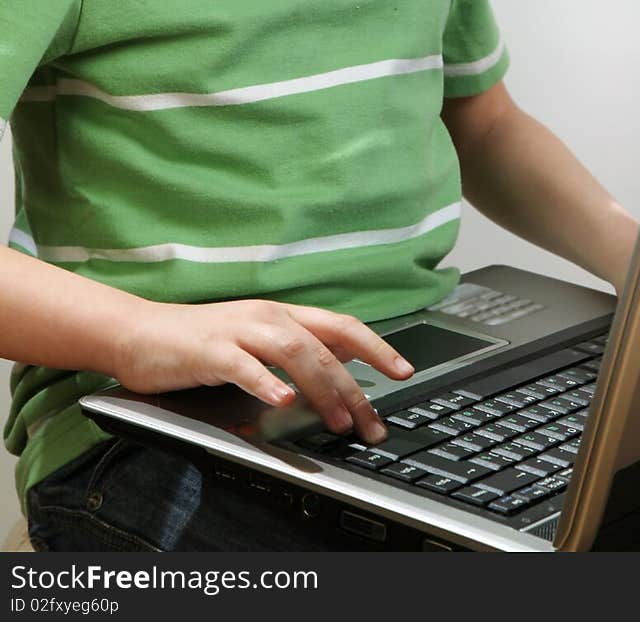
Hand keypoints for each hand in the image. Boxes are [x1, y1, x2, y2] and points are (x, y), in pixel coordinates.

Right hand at [113, 298, 413, 444]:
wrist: (137, 334)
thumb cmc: (197, 344)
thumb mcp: (255, 342)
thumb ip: (295, 350)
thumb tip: (338, 363)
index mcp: (281, 316)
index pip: (341, 326)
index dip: (376, 347)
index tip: (404, 371)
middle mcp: (266, 317)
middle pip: (323, 345)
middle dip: (353, 386)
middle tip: (370, 423)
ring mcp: (238, 331)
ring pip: (293, 350)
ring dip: (321, 385)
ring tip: (337, 418)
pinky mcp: (208, 351)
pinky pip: (242, 366)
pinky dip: (265, 383)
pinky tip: (280, 401)